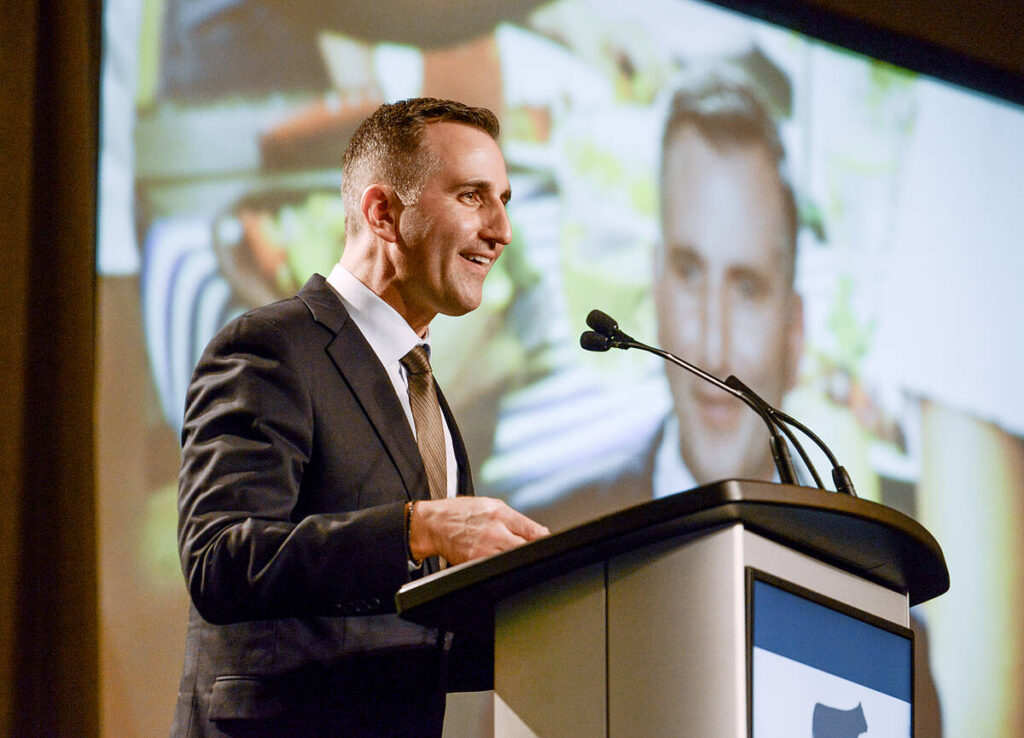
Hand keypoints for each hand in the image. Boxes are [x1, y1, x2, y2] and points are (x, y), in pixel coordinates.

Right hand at [408, 497, 549, 565]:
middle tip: (535, 554)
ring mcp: (484, 550)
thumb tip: (538, 532)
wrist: (434, 524)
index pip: (533, 531)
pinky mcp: (475, 564)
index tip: (551, 545)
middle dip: (533, 552)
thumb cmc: (461, 513)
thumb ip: (515, 518)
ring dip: (518, 560)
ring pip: (513, 561)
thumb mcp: (491, 505)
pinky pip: (496, 569)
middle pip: (527, 549)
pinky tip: (500, 563)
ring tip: (516, 557)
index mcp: (500, 514)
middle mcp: (494, 532)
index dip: (546, 540)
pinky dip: (502, 567)